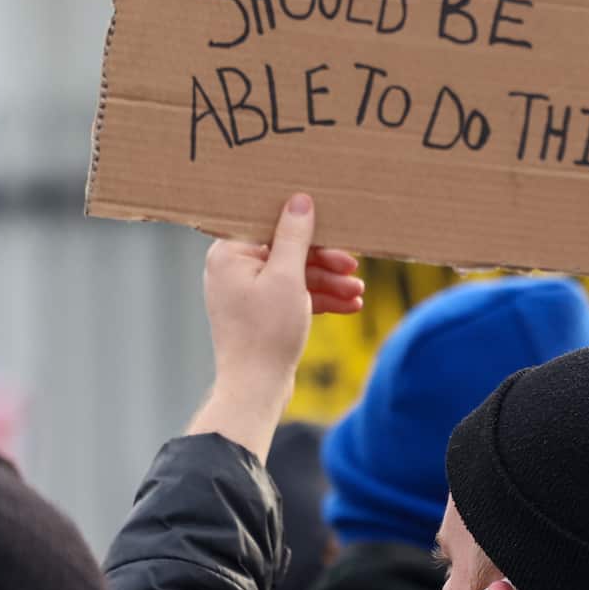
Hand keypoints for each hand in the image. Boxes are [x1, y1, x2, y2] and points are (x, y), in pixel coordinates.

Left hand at [190, 193, 363, 460]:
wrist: (256, 389)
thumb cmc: (266, 332)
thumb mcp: (287, 277)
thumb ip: (294, 236)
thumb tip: (300, 200)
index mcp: (229, 254)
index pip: (270, 224)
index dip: (304, 224)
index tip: (332, 224)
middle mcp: (233, 269)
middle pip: (286, 250)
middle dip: (324, 261)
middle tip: (353, 268)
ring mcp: (247, 293)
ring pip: (294, 275)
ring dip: (328, 282)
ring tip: (359, 293)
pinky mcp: (261, 313)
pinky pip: (293, 296)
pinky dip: (319, 299)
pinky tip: (350, 306)